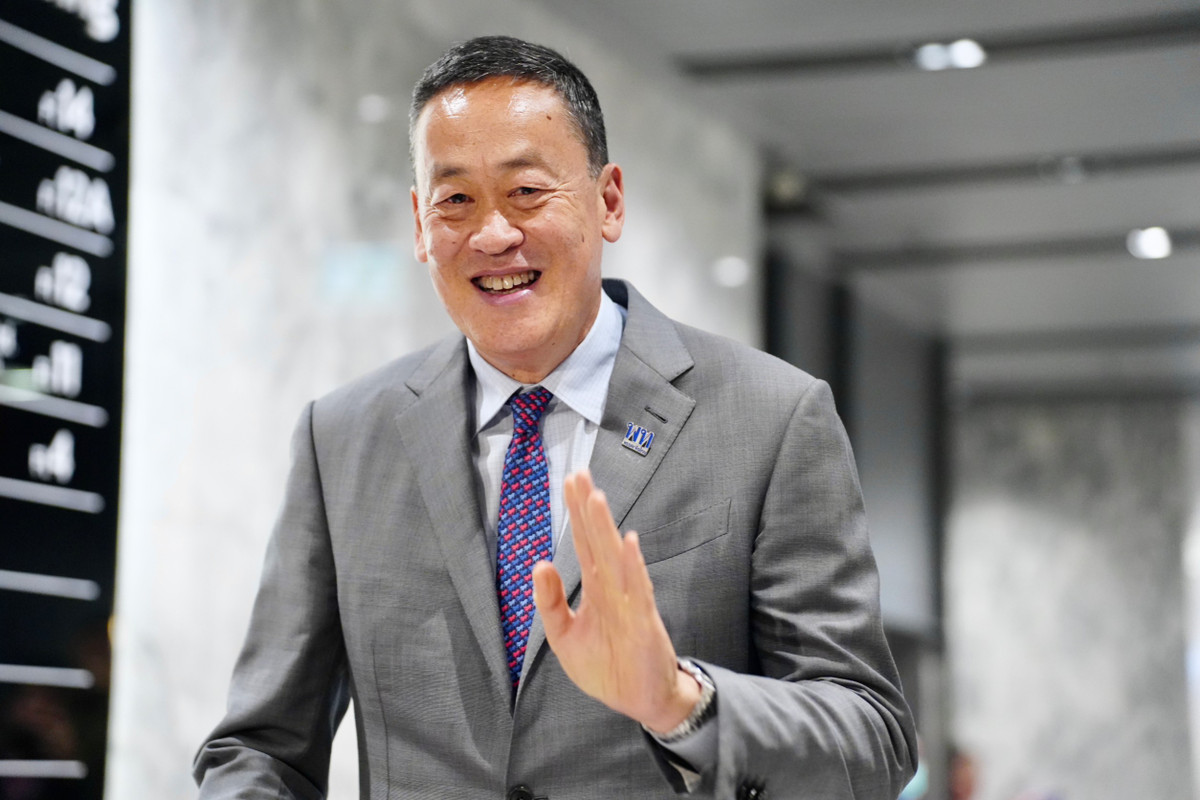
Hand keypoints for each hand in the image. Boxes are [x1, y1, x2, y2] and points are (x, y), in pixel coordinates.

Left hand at [532, 469, 700, 733]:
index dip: (577, 514)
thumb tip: (539, 564)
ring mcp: (629, 603)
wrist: (640, 701)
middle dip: (588, 509)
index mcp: (596, 589)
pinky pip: (637, 591)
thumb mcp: (564, 638)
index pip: (584, 543)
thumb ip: (549, 603)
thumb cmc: (606, 667)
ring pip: (615, 558)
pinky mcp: (643, 623)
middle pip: (598, 541)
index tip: (569, 481)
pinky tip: (628, 542)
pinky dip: (633, 566)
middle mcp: (613, 588)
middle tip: (579, 474)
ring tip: (595, 498)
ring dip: (605, 529)